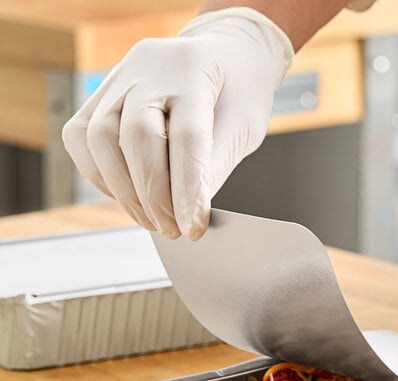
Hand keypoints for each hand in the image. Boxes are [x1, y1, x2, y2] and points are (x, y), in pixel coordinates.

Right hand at [62, 8, 292, 239]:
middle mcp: (149, 66)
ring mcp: (119, 77)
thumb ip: (212, 167)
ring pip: (99, 138)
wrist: (220, 59)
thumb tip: (188, 215)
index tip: (192, 228)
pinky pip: (81, 138)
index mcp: (195, 69)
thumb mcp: (241, 127)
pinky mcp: (99, 94)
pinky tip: (127, 195)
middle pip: (136, 136)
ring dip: (124, 192)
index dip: (187, 189)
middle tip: (173, 230)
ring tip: (153, 221)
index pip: (186, 136)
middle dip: (153, 195)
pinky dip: (101, 175)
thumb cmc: (236, 93)